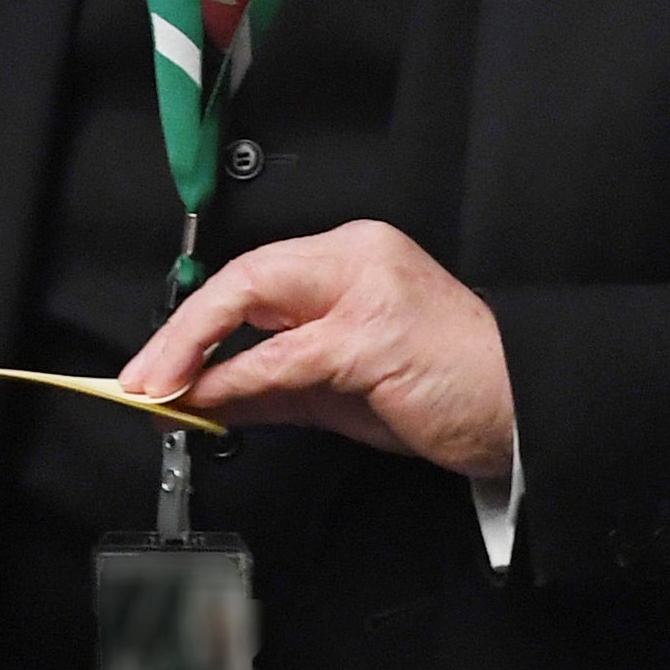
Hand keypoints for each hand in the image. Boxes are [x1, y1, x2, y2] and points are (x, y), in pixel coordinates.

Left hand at [115, 222, 513, 482]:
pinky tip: (207, 398)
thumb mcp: (344, 389)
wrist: (529, 410)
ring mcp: (368, 291)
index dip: (196, 322)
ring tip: (159, 392)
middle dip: (181, 332)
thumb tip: (204, 396)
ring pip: (255, 306)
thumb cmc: (448, 392)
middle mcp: (357, 258)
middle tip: (140, 377)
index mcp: (352, 258)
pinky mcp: (374, 336)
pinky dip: (237, 378)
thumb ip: (274, 385)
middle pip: (245, 279)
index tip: (156, 364)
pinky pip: (286, 357)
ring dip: (194, 356)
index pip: (253, 277)